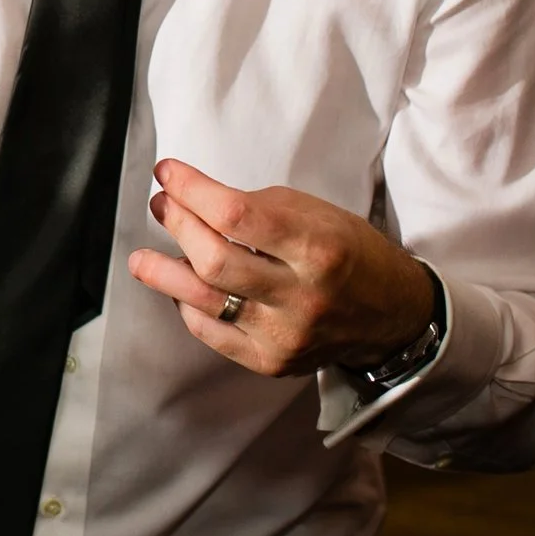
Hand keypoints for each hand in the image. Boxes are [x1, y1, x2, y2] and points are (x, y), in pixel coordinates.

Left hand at [127, 160, 437, 376]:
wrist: (392, 315)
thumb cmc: (349, 253)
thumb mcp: (317, 213)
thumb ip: (259, 207)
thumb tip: (194, 200)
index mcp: (319, 248)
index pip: (236, 214)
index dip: (191, 189)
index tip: (168, 172)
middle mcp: (302, 296)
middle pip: (214, 260)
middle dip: (176, 225)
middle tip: (161, 205)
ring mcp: (285, 335)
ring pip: (204, 301)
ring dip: (163, 273)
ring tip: (142, 258)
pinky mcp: (271, 363)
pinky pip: (213, 333)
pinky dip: (189, 308)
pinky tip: (182, 290)